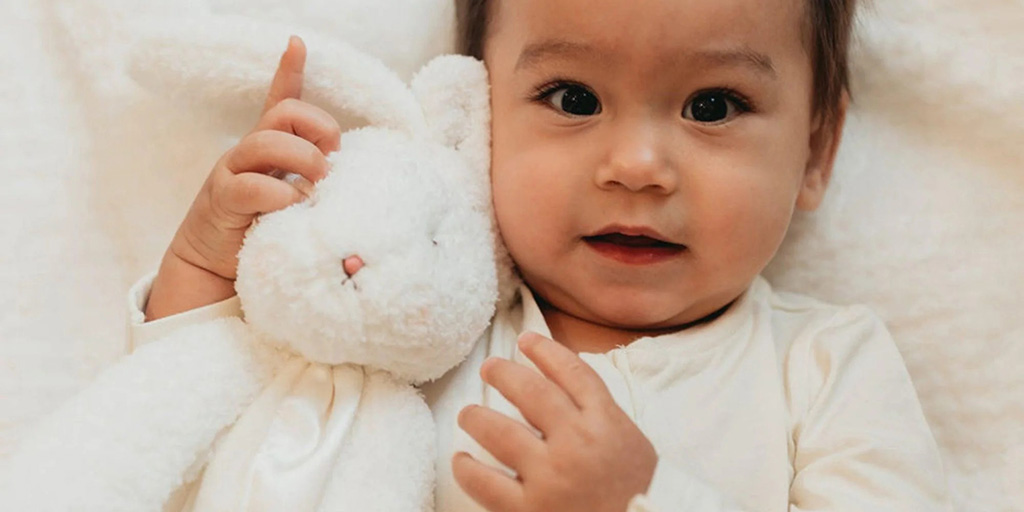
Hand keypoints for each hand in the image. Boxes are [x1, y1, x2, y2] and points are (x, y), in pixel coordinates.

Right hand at [146, 35, 340, 319]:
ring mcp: (232, 172)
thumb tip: (346, 179)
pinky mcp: (223, 200)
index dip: (289, 71)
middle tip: (331, 165)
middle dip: (318, 130)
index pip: (280, 101)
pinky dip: (281, 196)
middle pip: (286, 114)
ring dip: (303, 162)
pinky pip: (253, 186)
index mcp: (270, 148)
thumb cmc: (263, 230)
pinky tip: (292, 210)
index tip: (298, 44)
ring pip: (268, 142)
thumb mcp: (295, 201)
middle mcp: (249, 152)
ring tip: (315, 190)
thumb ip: (316, 184)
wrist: (214, 266)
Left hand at [454, 332, 658, 511]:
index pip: (572, 373)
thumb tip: (563, 384)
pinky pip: (486, 483)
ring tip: (468, 414)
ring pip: (499, 431)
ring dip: (476, 417)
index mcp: (606, 423)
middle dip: (503, 373)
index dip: (545, 351)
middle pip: (530, 392)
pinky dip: (468, 469)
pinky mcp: (529, 511)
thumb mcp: (630, 442)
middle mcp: (576, 443)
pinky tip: (462, 460)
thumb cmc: (637, 492)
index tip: (527, 341)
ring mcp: (550, 477)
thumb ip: (600, 414)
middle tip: (489, 368)